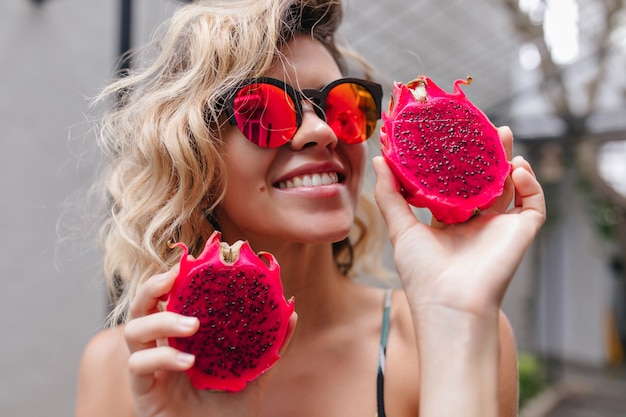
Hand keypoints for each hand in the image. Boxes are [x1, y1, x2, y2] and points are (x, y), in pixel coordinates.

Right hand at [124, 269, 296, 416]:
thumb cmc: (231, 410)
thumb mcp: (255, 372)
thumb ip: (270, 344)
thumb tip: (291, 310)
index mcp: (182, 338)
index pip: (168, 299)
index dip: (171, 278)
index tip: (188, 263)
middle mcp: (161, 347)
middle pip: (140, 307)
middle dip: (151, 287)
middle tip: (173, 279)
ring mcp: (148, 369)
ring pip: (133, 330)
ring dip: (160, 320)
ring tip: (192, 325)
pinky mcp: (142, 392)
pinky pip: (138, 365)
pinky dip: (162, 357)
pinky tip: (188, 361)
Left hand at [373, 127, 545, 316]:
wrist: (450, 304)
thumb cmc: (422, 273)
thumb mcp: (401, 228)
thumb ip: (390, 194)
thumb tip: (380, 159)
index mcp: (450, 221)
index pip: (457, 183)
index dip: (457, 159)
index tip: (453, 134)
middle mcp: (476, 222)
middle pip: (485, 179)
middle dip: (487, 153)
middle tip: (485, 127)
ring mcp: (499, 227)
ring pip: (511, 186)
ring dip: (510, 159)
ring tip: (503, 135)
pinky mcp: (521, 233)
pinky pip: (533, 204)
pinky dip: (530, 184)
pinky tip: (516, 169)